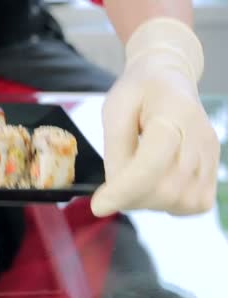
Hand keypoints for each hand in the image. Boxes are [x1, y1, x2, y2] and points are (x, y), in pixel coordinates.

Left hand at [92, 18, 219, 216]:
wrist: (168, 78)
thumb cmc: (138, 91)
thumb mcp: (114, 109)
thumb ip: (115, 148)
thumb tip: (115, 184)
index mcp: (173, 115)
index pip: (151, 166)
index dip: (123, 191)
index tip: (98, 205)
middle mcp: (198, 138)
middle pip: (167, 189)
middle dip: (131, 199)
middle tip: (110, 193)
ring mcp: (210, 155)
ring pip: (182, 201)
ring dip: (148, 203)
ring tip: (130, 185)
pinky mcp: (213, 168)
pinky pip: (196, 203)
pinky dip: (170, 205)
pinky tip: (152, 188)